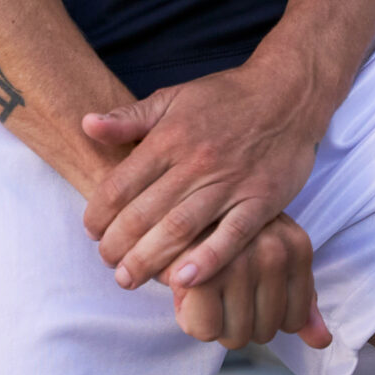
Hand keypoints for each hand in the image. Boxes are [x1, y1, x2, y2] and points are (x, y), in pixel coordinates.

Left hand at [80, 57, 326, 292]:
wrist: (287, 93)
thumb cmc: (226, 98)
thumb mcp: (174, 97)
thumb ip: (129, 118)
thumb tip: (87, 125)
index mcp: (170, 137)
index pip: (121, 183)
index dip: (99, 213)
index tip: (91, 231)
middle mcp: (196, 162)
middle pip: (145, 212)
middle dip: (118, 244)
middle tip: (107, 263)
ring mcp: (230, 182)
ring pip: (181, 228)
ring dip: (150, 259)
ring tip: (129, 279)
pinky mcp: (262, 200)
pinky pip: (232, 236)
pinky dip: (208, 260)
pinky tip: (184, 280)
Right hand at [171, 215, 333, 350]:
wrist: (170, 209)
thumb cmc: (223, 239)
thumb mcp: (273, 261)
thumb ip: (300, 302)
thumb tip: (322, 341)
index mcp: (296, 246)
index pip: (293, 321)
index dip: (264, 316)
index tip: (245, 292)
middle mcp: (274, 251)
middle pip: (265, 332)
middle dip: (238, 322)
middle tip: (221, 291)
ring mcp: (240, 260)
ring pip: (236, 336)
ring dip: (215, 323)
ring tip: (205, 291)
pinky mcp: (202, 271)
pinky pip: (206, 330)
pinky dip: (191, 320)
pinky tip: (186, 292)